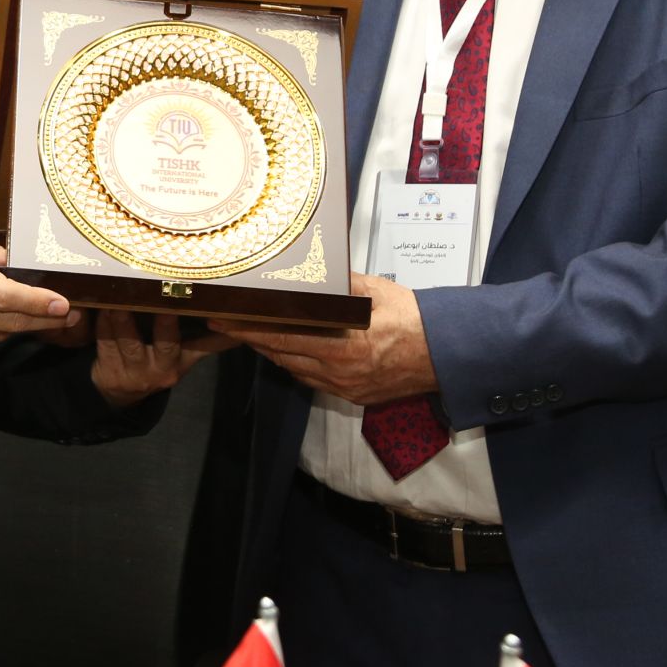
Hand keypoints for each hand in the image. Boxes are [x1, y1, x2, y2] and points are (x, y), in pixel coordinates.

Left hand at [90, 310, 233, 407]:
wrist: (119, 393)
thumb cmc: (155, 362)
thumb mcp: (183, 357)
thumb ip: (208, 340)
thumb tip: (241, 318)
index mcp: (179, 363)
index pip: (199, 346)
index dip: (210, 333)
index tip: (211, 313)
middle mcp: (160, 368)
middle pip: (164, 342)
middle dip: (163, 320)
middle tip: (163, 296)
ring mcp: (133, 370)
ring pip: (128, 340)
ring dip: (123, 316)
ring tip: (121, 293)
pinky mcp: (109, 368)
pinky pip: (105, 341)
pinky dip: (102, 322)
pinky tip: (100, 305)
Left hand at [213, 273, 435, 405]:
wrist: (445, 353)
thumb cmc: (411, 317)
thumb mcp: (374, 290)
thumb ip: (340, 284)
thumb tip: (312, 269)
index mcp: (342, 345)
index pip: (281, 337)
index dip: (248, 329)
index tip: (222, 319)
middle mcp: (339, 371)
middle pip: (281, 355)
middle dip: (252, 339)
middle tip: (225, 323)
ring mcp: (345, 388)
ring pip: (295, 369)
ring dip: (273, 352)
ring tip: (253, 333)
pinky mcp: (353, 397)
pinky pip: (314, 381)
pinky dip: (297, 364)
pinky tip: (289, 350)